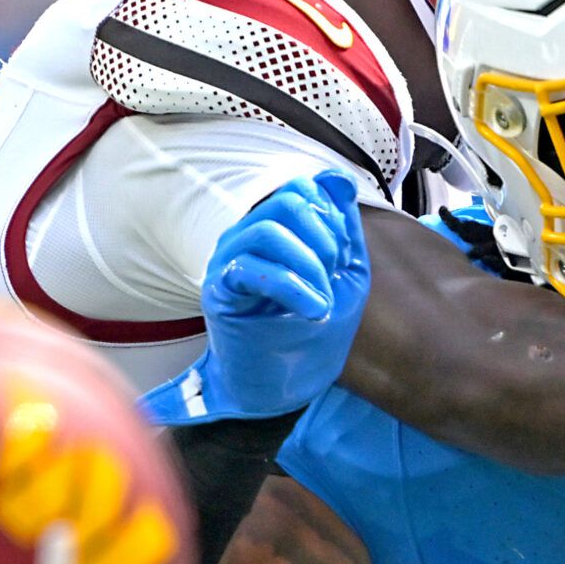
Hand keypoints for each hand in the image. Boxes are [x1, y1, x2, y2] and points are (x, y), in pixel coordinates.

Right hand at [139, 171, 367, 424]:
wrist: (286, 384)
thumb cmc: (313, 330)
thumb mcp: (345, 273)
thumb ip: (344, 227)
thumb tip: (338, 179)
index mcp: (276, 228)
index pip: (302, 190)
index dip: (332, 218)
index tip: (341, 259)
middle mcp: (247, 236)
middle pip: (286, 201)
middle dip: (323, 239)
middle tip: (331, 278)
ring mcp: (229, 260)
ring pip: (267, 230)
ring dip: (308, 266)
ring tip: (322, 301)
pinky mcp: (219, 291)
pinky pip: (250, 268)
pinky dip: (291, 287)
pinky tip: (312, 310)